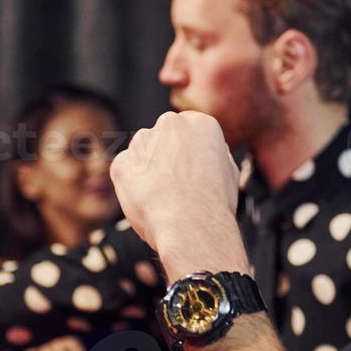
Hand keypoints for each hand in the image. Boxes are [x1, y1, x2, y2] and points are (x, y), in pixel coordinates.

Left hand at [109, 112, 248, 279]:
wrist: (192, 227)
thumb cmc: (213, 205)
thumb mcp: (228, 173)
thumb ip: (211, 155)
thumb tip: (203, 154)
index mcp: (200, 123)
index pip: (187, 128)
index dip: (187, 152)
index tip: (188, 169)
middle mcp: (170, 124)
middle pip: (163, 137)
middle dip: (165, 156)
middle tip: (175, 185)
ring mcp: (143, 142)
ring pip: (142, 152)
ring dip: (148, 169)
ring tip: (163, 197)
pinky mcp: (122, 163)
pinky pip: (125, 171)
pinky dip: (132, 185)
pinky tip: (149, 201)